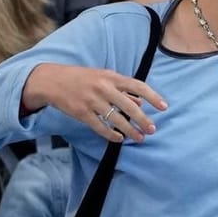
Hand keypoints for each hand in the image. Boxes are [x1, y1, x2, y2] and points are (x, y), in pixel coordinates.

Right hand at [21, 63, 166, 141]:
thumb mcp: (104, 77)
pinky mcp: (81, 113)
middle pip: (129, 107)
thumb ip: (123, 89)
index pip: (138, 86)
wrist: (53, 81)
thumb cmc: (83, 78)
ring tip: (139, 138)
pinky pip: (99, 126)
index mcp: (112, 77)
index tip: (164, 107)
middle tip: (152, 130)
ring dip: (129, 130)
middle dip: (143, 120)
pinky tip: (119, 139)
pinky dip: (110, 134)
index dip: (153, 97)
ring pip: (116, 119)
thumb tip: (140, 103)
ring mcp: (92, 101)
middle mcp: (104, 88)